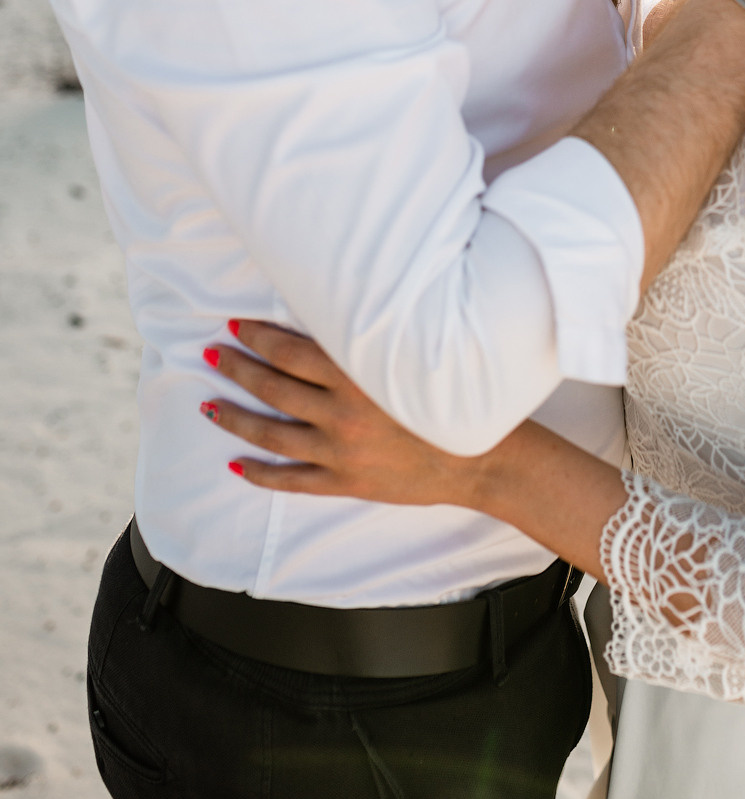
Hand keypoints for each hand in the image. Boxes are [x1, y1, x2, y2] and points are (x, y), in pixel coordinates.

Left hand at [202, 320, 482, 505]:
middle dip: (236, 368)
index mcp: (358, 376)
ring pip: (272, 434)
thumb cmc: (450, 399)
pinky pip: (293, 480)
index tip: (236, 325)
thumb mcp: (409, 361)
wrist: (480, 458)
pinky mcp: (346, 481)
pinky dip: (262, 474)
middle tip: (210, 354)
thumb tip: (330, 317)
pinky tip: (237, 465)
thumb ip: (367, 345)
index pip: (292, 351)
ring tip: (209, 405)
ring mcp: (341, 451)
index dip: (259, 336)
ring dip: (235, 418)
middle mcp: (343, 413)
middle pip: (273, 387)